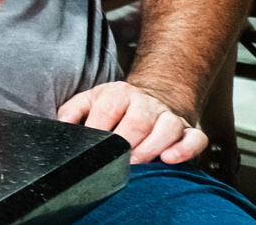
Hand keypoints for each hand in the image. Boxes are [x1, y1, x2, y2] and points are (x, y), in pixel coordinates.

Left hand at [57, 80, 206, 163]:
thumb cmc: (116, 106)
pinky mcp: (188, 129)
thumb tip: (61, 127)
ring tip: (139, 161)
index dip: (100, 129)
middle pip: (138, 120)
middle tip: (118, 159)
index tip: (95, 147)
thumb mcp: (89, 101)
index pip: (107, 109)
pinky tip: (170, 159)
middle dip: (127, 142)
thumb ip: (71, 112)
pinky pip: (194, 138)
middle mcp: (145, 102)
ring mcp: (168, 115)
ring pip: (167, 128)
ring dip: (152, 147)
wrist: (151, 98)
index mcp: (118, 94)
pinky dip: (185, 149)